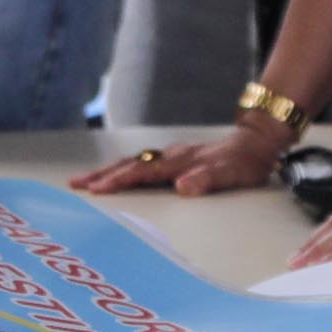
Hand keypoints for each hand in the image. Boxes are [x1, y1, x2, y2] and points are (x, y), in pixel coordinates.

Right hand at [74, 115, 285, 197]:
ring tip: (84, 182)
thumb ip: (208, 179)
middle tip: (74, 185)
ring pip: (133, 163)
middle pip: (130, 165)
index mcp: (180, 162)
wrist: (257, 141)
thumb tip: (182, 187)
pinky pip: (142, 164)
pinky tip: (114, 176)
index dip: (119, 181)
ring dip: (107, 172)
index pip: (143, 172)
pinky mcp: (175, 158)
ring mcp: (172, 156)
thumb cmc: (245, 161)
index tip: (97, 190)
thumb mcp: (232, 173)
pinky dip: (123, 170)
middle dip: (101, 175)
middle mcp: (171, 156)